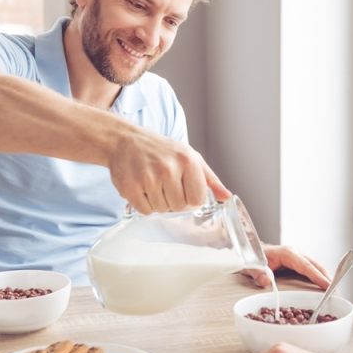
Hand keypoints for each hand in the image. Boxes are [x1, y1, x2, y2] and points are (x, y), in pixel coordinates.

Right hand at [107, 129, 230, 213]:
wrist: (125, 141)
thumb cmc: (161, 150)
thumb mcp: (189, 157)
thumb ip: (210, 179)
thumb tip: (227, 197)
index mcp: (188, 160)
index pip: (197, 200)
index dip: (190, 198)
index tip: (183, 188)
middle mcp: (169, 168)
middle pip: (179, 207)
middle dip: (173, 200)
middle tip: (165, 184)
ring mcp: (148, 178)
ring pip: (162, 210)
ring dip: (158, 202)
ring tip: (152, 183)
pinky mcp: (131, 187)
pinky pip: (145, 211)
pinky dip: (144, 204)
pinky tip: (142, 187)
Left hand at [242, 245, 330, 289]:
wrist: (250, 252)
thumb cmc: (252, 259)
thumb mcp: (251, 267)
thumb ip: (258, 274)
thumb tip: (266, 281)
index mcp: (287, 253)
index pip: (306, 265)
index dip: (317, 276)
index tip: (328, 285)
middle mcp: (295, 253)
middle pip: (315, 265)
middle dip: (327, 277)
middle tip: (337, 292)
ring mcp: (298, 257)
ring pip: (316, 267)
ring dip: (326, 277)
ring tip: (335, 292)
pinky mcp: (298, 262)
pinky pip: (312, 269)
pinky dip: (320, 277)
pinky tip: (325, 288)